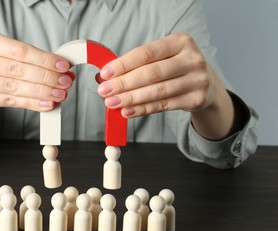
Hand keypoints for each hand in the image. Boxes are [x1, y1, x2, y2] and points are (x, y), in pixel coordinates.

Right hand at [0, 30, 73, 111]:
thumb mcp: (7, 54)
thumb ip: (33, 60)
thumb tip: (63, 69)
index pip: (20, 50)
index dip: (44, 59)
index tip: (63, 66)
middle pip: (19, 69)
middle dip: (47, 77)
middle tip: (65, 82)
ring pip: (15, 87)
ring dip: (42, 92)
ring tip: (59, 94)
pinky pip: (10, 101)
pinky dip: (31, 103)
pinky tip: (46, 103)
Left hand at [97, 33, 220, 118]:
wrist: (206, 84)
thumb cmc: (175, 68)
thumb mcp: (160, 59)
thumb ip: (134, 66)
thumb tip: (102, 77)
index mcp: (180, 42)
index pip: (146, 53)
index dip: (123, 64)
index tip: (105, 74)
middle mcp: (192, 59)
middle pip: (151, 73)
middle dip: (124, 83)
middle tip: (104, 91)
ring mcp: (197, 79)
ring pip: (157, 91)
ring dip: (131, 99)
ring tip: (112, 103)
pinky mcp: (197, 99)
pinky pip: (164, 105)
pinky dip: (143, 109)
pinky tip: (127, 111)